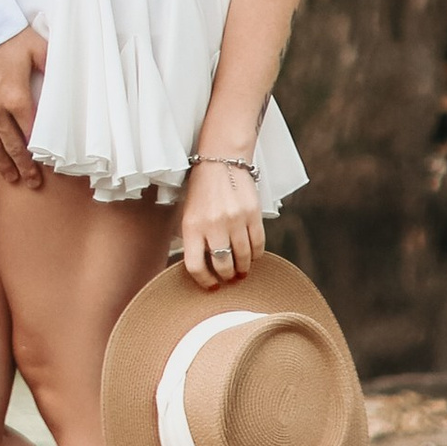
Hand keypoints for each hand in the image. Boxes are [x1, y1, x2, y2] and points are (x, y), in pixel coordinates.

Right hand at [0, 30, 50, 185]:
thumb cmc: (6, 33)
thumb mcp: (38, 47)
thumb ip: (54, 67)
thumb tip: (70, 82)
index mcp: (17, 97)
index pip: (31, 134)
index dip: (39, 153)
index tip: (45, 167)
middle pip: (10, 145)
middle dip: (22, 166)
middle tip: (31, 182)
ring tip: (9, 177)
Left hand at [178, 156, 263, 288]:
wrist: (221, 160)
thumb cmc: (202, 191)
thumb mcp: (188, 214)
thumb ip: (193, 240)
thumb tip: (202, 270)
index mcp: (192, 226)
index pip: (195, 266)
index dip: (204, 281)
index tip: (211, 285)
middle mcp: (213, 224)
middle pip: (223, 265)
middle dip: (227, 276)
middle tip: (229, 277)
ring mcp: (235, 219)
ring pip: (243, 257)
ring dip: (243, 268)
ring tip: (242, 269)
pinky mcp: (253, 213)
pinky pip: (258, 243)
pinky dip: (256, 254)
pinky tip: (252, 255)